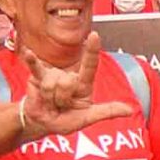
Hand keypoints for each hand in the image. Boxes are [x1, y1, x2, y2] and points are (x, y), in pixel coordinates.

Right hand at [18, 36, 135, 136]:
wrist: (42, 123)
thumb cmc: (65, 120)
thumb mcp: (87, 118)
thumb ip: (106, 112)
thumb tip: (130, 110)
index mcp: (83, 84)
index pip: (89, 66)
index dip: (91, 51)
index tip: (94, 36)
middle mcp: (69, 75)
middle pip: (67, 82)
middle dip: (62, 98)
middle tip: (60, 105)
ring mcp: (53, 73)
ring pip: (52, 84)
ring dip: (49, 98)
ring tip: (50, 102)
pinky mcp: (37, 76)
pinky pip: (35, 67)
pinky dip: (32, 60)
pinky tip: (29, 53)